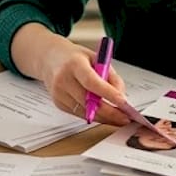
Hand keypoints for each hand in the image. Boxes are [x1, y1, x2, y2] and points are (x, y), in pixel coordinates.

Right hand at [10, 23, 128, 125]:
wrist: (49, 58)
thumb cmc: (75, 57)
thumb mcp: (96, 58)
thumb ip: (110, 76)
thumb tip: (121, 96)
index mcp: (74, 64)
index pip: (91, 82)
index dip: (108, 93)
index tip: (123, 102)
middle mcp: (63, 79)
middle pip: (88, 101)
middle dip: (110, 112)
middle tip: (125, 117)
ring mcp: (59, 93)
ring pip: (85, 112)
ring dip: (104, 117)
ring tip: (119, 118)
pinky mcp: (58, 103)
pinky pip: (80, 114)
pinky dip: (94, 116)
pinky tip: (104, 115)